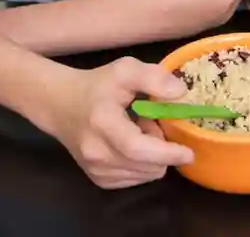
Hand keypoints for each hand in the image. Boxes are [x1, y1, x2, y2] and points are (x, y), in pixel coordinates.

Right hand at [41, 57, 195, 189]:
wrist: (60, 105)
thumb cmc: (97, 85)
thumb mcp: (125, 70)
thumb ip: (153, 77)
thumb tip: (181, 93)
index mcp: (103, 123)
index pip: (138, 148)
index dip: (167, 152)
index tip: (188, 151)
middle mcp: (97, 153)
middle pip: (147, 166)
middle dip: (162, 149)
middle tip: (151, 123)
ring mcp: (96, 170)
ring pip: (145, 175)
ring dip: (153, 157)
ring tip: (139, 132)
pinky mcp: (99, 180)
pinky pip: (136, 180)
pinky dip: (142, 165)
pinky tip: (131, 145)